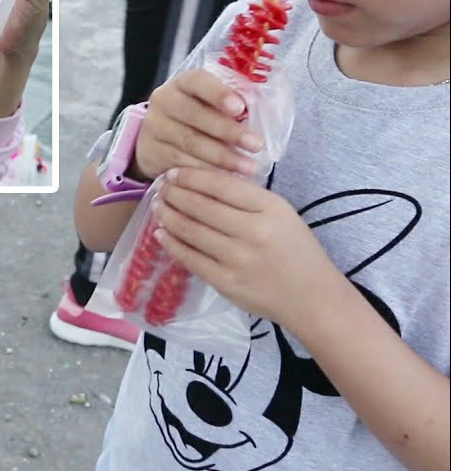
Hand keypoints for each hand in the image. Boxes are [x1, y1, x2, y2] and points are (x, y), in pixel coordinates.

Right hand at [134, 68, 263, 179]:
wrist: (156, 137)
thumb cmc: (196, 117)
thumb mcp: (208, 103)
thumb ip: (230, 102)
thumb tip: (261, 108)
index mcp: (181, 83)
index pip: (197, 81)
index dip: (218, 93)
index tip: (240, 108)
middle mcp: (163, 102)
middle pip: (195, 115)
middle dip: (229, 131)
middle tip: (256, 145)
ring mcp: (154, 128)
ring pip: (190, 143)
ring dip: (222, 157)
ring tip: (249, 167)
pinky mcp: (150, 152)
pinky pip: (180, 164)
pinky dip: (205, 171)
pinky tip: (225, 178)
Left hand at [150, 167, 344, 325]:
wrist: (312, 298)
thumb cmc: (297, 251)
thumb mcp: (282, 214)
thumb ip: (247, 197)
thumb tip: (202, 180)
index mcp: (270, 208)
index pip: (220, 184)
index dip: (190, 176)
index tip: (172, 172)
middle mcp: (253, 231)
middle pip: (200, 206)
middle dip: (173, 194)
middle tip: (159, 188)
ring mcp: (237, 259)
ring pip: (190, 230)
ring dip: (167, 216)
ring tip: (158, 207)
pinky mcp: (225, 282)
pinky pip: (189, 258)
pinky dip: (170, 243)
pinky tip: (161, 234)